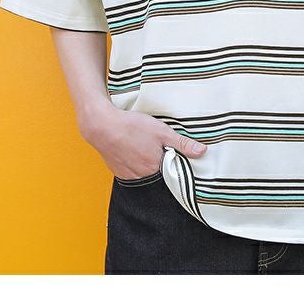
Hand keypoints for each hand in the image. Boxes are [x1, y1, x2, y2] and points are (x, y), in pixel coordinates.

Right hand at [79, 102, 206, 179]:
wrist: (102, 126)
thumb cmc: (132, 127)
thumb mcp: (161, 131)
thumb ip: (182, 143)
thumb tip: (202, 152)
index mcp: (155, 168)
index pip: (172, 173)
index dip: (174, 163)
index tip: (175, 155)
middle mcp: (142, 176)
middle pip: (158, 174)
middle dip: (160, 163)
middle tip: (157, 148)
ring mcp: (128, 175)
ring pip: (144, 173)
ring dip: (146, 164)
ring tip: (143, 147)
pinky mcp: (117, 171)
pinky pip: (131, 171)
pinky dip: (134, 163)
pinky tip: (133, 150)